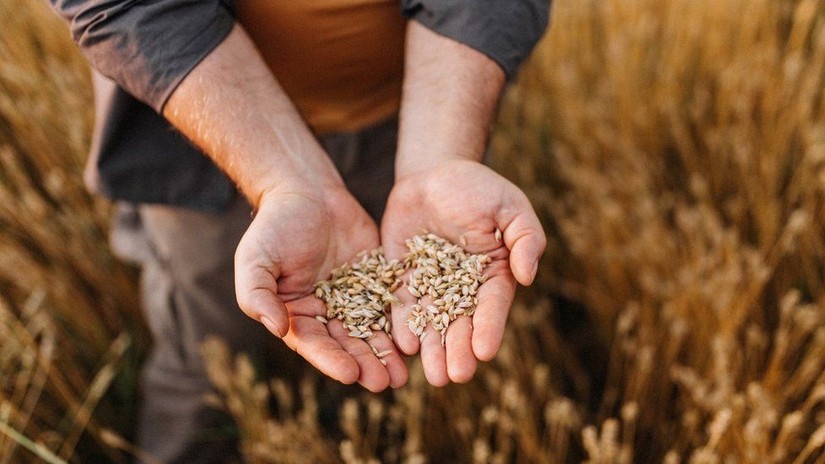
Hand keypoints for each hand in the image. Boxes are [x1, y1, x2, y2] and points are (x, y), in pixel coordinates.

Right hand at [234, 183, 407, 390]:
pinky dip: (403, 324)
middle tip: (385, 383)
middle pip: (348, 345)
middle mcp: (327, 313)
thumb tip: (277, 328)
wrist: (307, 191)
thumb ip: (258, 295)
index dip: (332, 360)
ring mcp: (355, 298)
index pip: (315, 344)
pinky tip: (418, 339)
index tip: (350, 374)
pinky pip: (392, 305)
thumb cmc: (275, 225)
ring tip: (404, 376)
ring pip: (373, 332)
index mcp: (297, 314)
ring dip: (387, 354)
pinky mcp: (377, 281)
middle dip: (366, 364)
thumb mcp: (255, 259)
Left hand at [381, 160, 545, 385]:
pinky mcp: (402, 279)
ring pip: (431, 324)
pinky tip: (403, 345)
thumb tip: (528, 276)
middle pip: (460, 324)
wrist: (433, 175)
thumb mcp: (509, 206)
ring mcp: (430, 287)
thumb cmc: (479, 188)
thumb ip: (525, 238)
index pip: (492, 306)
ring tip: (433, 375)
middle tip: (455, 376)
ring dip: (432, 349)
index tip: (485, 352)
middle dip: (458, 350)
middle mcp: (462, 288)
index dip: (489, 329)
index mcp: (493, 274)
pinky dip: (403, 326)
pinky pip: (401, 306)